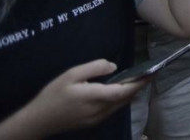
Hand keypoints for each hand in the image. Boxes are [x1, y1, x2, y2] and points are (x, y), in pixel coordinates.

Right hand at [12, 60, 145, 135]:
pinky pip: (112, 110)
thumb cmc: (53, 95)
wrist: (38, 120)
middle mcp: (99, 110)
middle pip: (125, 99)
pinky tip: (122, 92)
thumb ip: (94, 68)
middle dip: (139, 87)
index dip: (139, 83)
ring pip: (120, 106)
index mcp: (94, 97)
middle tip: (150, 75)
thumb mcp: (71, 75)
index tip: (151, 73)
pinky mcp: (92, 122)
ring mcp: (96, 118)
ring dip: (131, 94)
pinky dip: (121, 100)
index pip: (123, 91)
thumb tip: (113, 67)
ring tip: (139, 81)